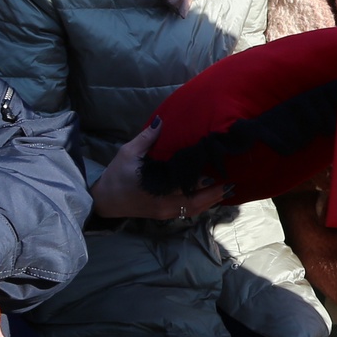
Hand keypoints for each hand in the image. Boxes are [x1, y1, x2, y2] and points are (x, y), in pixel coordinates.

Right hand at [92, 121, 228, 221]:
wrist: (105, 201)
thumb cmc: (116, 175)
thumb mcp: (128, 153)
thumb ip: (147, 139)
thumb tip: (162, 121)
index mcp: (156, 188)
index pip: (184, 185)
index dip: (202, 180)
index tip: (217, 170)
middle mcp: (164, 203)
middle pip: (195, 201)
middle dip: (214, 193)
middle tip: (231, 181)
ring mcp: (165, 212)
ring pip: (194, 209)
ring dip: (211, 200)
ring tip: (227, 189)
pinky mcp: (165, 215)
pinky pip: (188, 212)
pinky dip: (202, 206)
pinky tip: (212, 198)